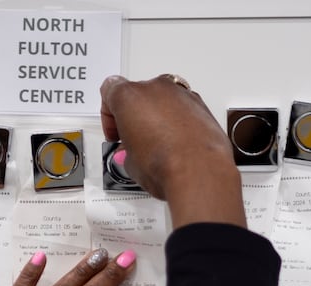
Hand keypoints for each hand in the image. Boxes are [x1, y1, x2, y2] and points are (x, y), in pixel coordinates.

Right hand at [99, 74, 244, 228]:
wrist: (199, 171)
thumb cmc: (165, 164)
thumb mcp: (130, 163)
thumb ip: (127, 150)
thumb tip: (132, 154)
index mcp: (130, 95)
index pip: (110, 91)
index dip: (109, 116)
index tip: (115, 132)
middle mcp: (156, 88)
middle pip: (138, 95)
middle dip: (135, 117)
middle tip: (134, 141)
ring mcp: (181, 94)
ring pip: (163, 101)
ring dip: (158, 118)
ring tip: (158, 147)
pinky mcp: (201, 105)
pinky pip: (183, 109)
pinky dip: (178, 122)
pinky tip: (177, 145)